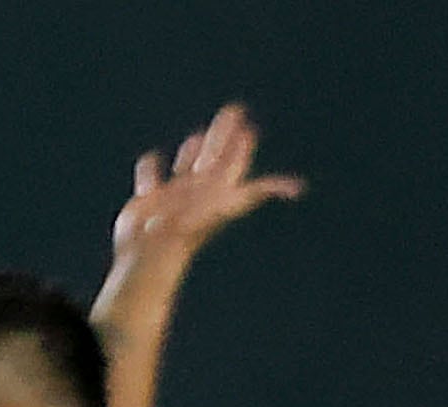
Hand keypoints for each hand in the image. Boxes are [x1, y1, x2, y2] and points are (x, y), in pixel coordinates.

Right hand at [111, 103, 304, 268]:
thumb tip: (299, 188)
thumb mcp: (232, 204)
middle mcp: (200, 188)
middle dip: (223, 132)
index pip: (237, 158)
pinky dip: (148, 170)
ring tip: (195, 143)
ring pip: (186, 163)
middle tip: (232, 111)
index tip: (247, 131)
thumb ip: (263, 190)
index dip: (242, 145)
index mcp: (220, 186)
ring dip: (191, 151)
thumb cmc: (193, 229)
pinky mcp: (148, 199)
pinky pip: (149, 174)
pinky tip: (150, 175)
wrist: (156, 255)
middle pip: (215, 153)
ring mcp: (174, 193)